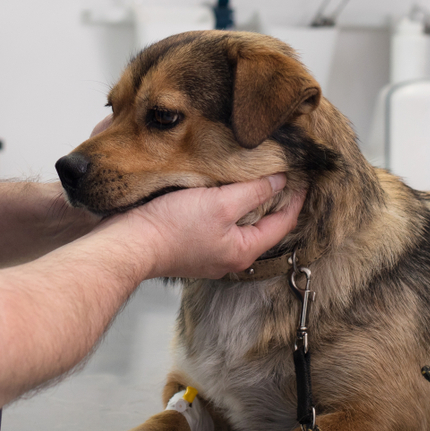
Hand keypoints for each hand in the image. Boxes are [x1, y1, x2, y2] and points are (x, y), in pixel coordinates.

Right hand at [96, 174, 304, 279]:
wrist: (127, 243)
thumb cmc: (171, 227)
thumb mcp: (220, 203)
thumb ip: (253, 191)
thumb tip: (280, 180)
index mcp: (242, 251)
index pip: (283, 223)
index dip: (295, 198)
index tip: (302, 176)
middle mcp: (229, 257)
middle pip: (262, 225)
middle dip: (273, 200)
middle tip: (282, 173)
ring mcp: (208, 253)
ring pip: (239, 224)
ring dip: (248, 201)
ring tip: (255, 177)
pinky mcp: (190, 245)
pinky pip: (218, 223)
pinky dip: (226, 205)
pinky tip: (220, 189)